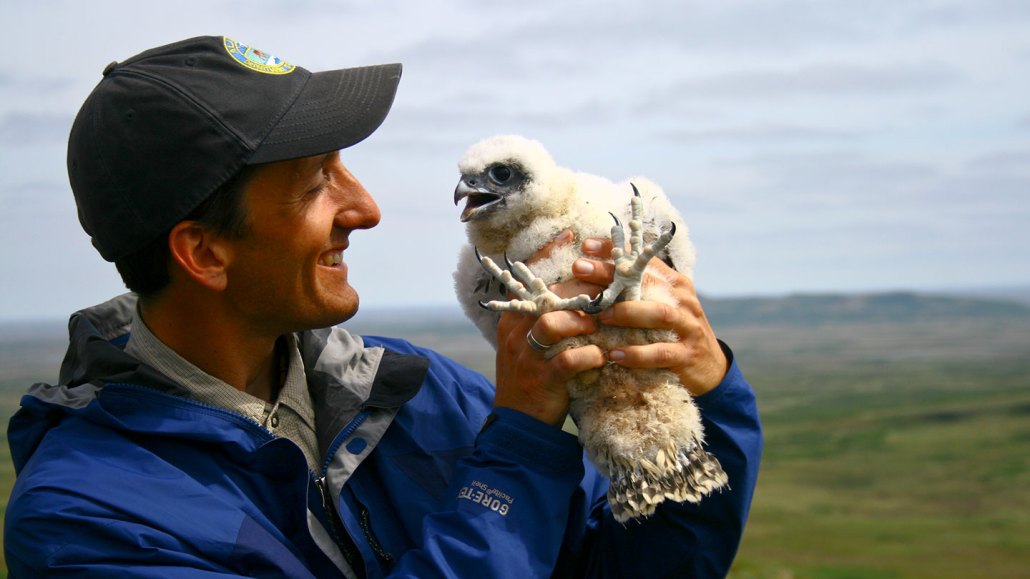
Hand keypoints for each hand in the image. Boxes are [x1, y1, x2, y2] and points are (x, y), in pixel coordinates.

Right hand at [493, 231, 606, 426]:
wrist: (519, 424)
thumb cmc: (535, 380)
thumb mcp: (533, 345)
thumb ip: (550, 320)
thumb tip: (579, 295)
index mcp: (515, 319)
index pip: (529, 279)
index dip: (549, 256)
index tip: (571, 234)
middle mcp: (517, 332)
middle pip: (547, 297)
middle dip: (580, 290)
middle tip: (608, 286)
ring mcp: (527, 355)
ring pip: (553, 323)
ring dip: (582, 321)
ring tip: (600, 323)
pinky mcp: (542, 378)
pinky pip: (568, 360)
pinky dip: (590, 356)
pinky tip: (603, 357)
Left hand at [572, 239, 728, 395]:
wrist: (712, 368)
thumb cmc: (676, 332)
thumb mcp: (663, 305)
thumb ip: (639, 289)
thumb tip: (600, 270)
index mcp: (674, 284)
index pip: (643, 260)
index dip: (615, 250)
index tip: (586, 245)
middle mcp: (682, 300)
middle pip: (646, 282)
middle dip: (612, 274)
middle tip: (580, 268)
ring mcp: (687, 327)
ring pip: (659, 314)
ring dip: (627, 313)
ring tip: (601, 315)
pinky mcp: (686, 355)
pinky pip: (661, 352)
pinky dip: (638, 354)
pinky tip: (615, 355)